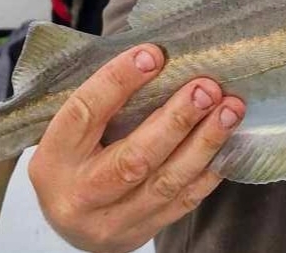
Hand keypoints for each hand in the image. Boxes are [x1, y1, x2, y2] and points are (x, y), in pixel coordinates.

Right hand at [28, 44, 245, 252]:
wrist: (71, 224)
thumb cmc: (75, 158)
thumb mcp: (72, 130)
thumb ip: (104, 100)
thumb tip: (156, 56)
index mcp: (55, 157)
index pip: (85, 113)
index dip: (120, 81)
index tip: (154, 54)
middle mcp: (81, 194)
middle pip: (133, 159)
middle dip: (176, 120)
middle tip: (206, 88)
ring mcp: (113, 220)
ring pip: (166, 182)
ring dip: (204, 142)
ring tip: (230, 109)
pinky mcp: (142, 232)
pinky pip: (184, 201)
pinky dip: (210, 170)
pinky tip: (229, 142)